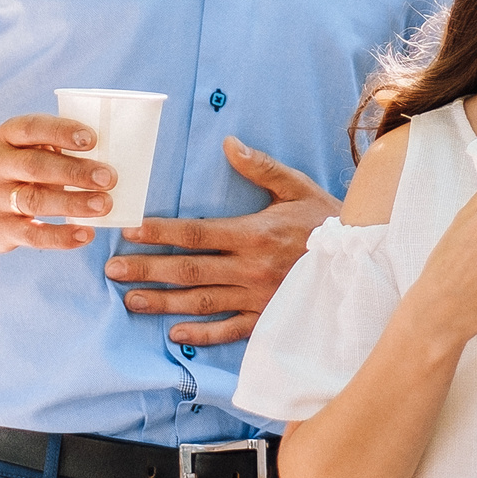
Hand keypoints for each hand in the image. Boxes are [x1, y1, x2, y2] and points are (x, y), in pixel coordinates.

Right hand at [0, 115, 117, 252]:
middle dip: (74, 171)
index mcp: (5, 137)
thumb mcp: (21, 149)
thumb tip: (111, 156)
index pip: (31, 129)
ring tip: (104, 204)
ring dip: (73, 203)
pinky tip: (86, 234)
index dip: (61, 132)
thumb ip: (55, 149)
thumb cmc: (12, 170)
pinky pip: (33, 235)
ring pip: (34, 200)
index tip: (92, 139)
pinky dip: (61, 236)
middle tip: (109, 177)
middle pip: (35, 166)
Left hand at [104, 139, 339, 345]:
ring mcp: (258, 297)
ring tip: (130, 300)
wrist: (364, 260)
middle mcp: (251, 268)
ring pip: (202, 301)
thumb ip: (261, 168)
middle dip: (148, 269)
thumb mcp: (298, 187)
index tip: (130, 231)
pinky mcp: (268, 319)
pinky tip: (175, 335)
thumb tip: (229, 143)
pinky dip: (203, 334)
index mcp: (254, 233)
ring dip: (164, 302)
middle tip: (113, 271)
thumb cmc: (328, 220)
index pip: (196, 232)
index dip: (160, 233)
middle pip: (189, 269)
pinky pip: (231, 330)